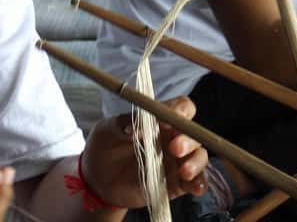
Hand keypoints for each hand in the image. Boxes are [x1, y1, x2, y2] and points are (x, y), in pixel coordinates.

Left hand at [80, 96, 208, 208]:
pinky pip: (195, 182)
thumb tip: (136, 125)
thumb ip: (123, 123)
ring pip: (199, 158)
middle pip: (194, 134)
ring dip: (196, 162)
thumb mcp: (108, 130)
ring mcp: (176, 162)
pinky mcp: (176, 184)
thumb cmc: (104, 147)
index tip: (172, 118)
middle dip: (188, 140)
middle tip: (174, 148)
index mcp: (160, 121)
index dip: (180, 110)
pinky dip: (200, 184)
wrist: (97, 180)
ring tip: (185, 171)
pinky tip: (194, 188)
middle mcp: (173, 138)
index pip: (181, 108)